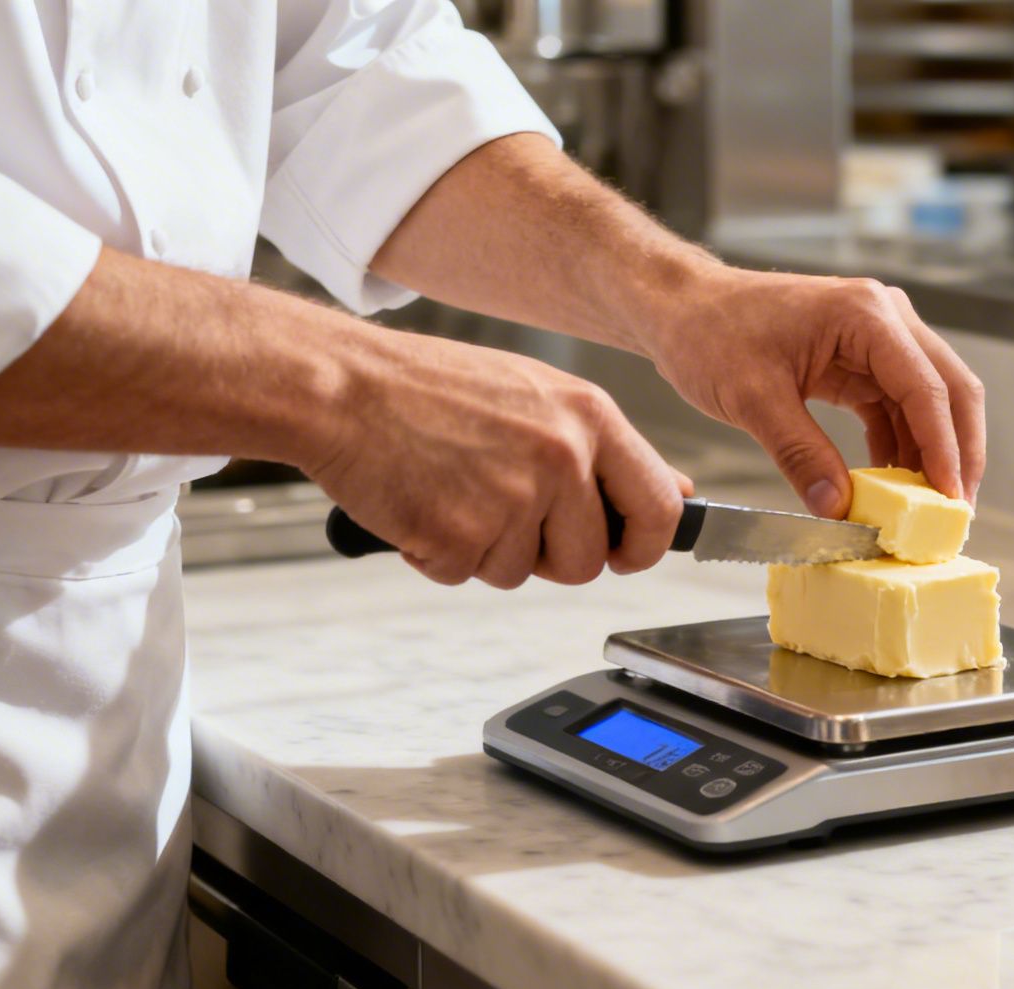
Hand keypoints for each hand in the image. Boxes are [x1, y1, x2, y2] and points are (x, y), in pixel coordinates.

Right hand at [304, 324, 689, 588]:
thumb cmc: (427, 389)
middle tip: (502, 516)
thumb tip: (675, 492)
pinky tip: (421, 503)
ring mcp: (512, 498)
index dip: (644, 546)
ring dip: (486, 552)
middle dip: (549, 557)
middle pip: (589, 560)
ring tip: (452, 491)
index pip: (658, 508)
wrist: (338, 386)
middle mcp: (560, 457)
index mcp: (588, 417)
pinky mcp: (461, 535)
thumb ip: (605, 448)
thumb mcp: (538, 394)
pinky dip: (438, 555)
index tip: (623, 553)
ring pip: (523, 574)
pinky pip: (466, 576)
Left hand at [644, 266, 985, 517]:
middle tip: (956, 512)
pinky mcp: (864, 360)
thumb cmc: (710, 333)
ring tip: (928, 511)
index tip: (949, 498)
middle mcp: (885, 318)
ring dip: (932, 455)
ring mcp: (879, 338)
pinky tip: (894, 488)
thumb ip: (800, 453)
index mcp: (865, 315)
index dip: (943, 448)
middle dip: (958, 453)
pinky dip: (901, 448)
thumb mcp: (752, 398)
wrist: (684, 309)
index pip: (926, 388)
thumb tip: (838, 508)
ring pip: (930, 403)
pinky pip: (898, 408)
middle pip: (950, 390)